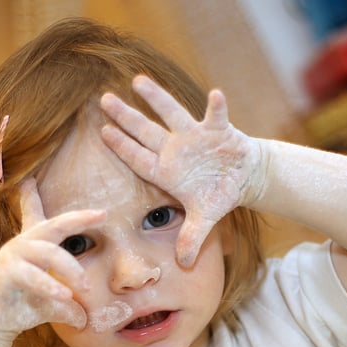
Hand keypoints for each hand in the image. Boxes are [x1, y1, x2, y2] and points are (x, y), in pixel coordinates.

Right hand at [0, 178, 96, 336]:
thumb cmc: (21, 308)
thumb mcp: (52, 303)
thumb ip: (70, 306)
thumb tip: (87, 319)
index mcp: (37, 246)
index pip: (56, 224)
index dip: (78, 215)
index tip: (103, 209)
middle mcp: (24, 244)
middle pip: (55, 225)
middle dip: (78, 218)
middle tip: (103, 215)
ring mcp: (12, 255)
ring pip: (48, 252)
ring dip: (71, 269)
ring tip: (86, 288)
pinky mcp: (3, 272)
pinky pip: (31, 275)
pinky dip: (49, 285)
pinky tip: (64, 296)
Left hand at [100, 75, 262, 266]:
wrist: (243, 176)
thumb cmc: (217, 194)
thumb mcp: (205, 218)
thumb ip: (193, 237)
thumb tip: (185, 264)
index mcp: (168, 171)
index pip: (140, 158)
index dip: (123, 147)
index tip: (104, 133)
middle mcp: (176, 149)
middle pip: (146, 131)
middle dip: (127, 116)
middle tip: (104, 99)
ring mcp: (195, 136)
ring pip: (172, 113)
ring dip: (157, 98)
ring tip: (138, 81)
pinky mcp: (218, 130)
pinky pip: (217, 116)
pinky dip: (217, 106)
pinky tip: (215, 94)